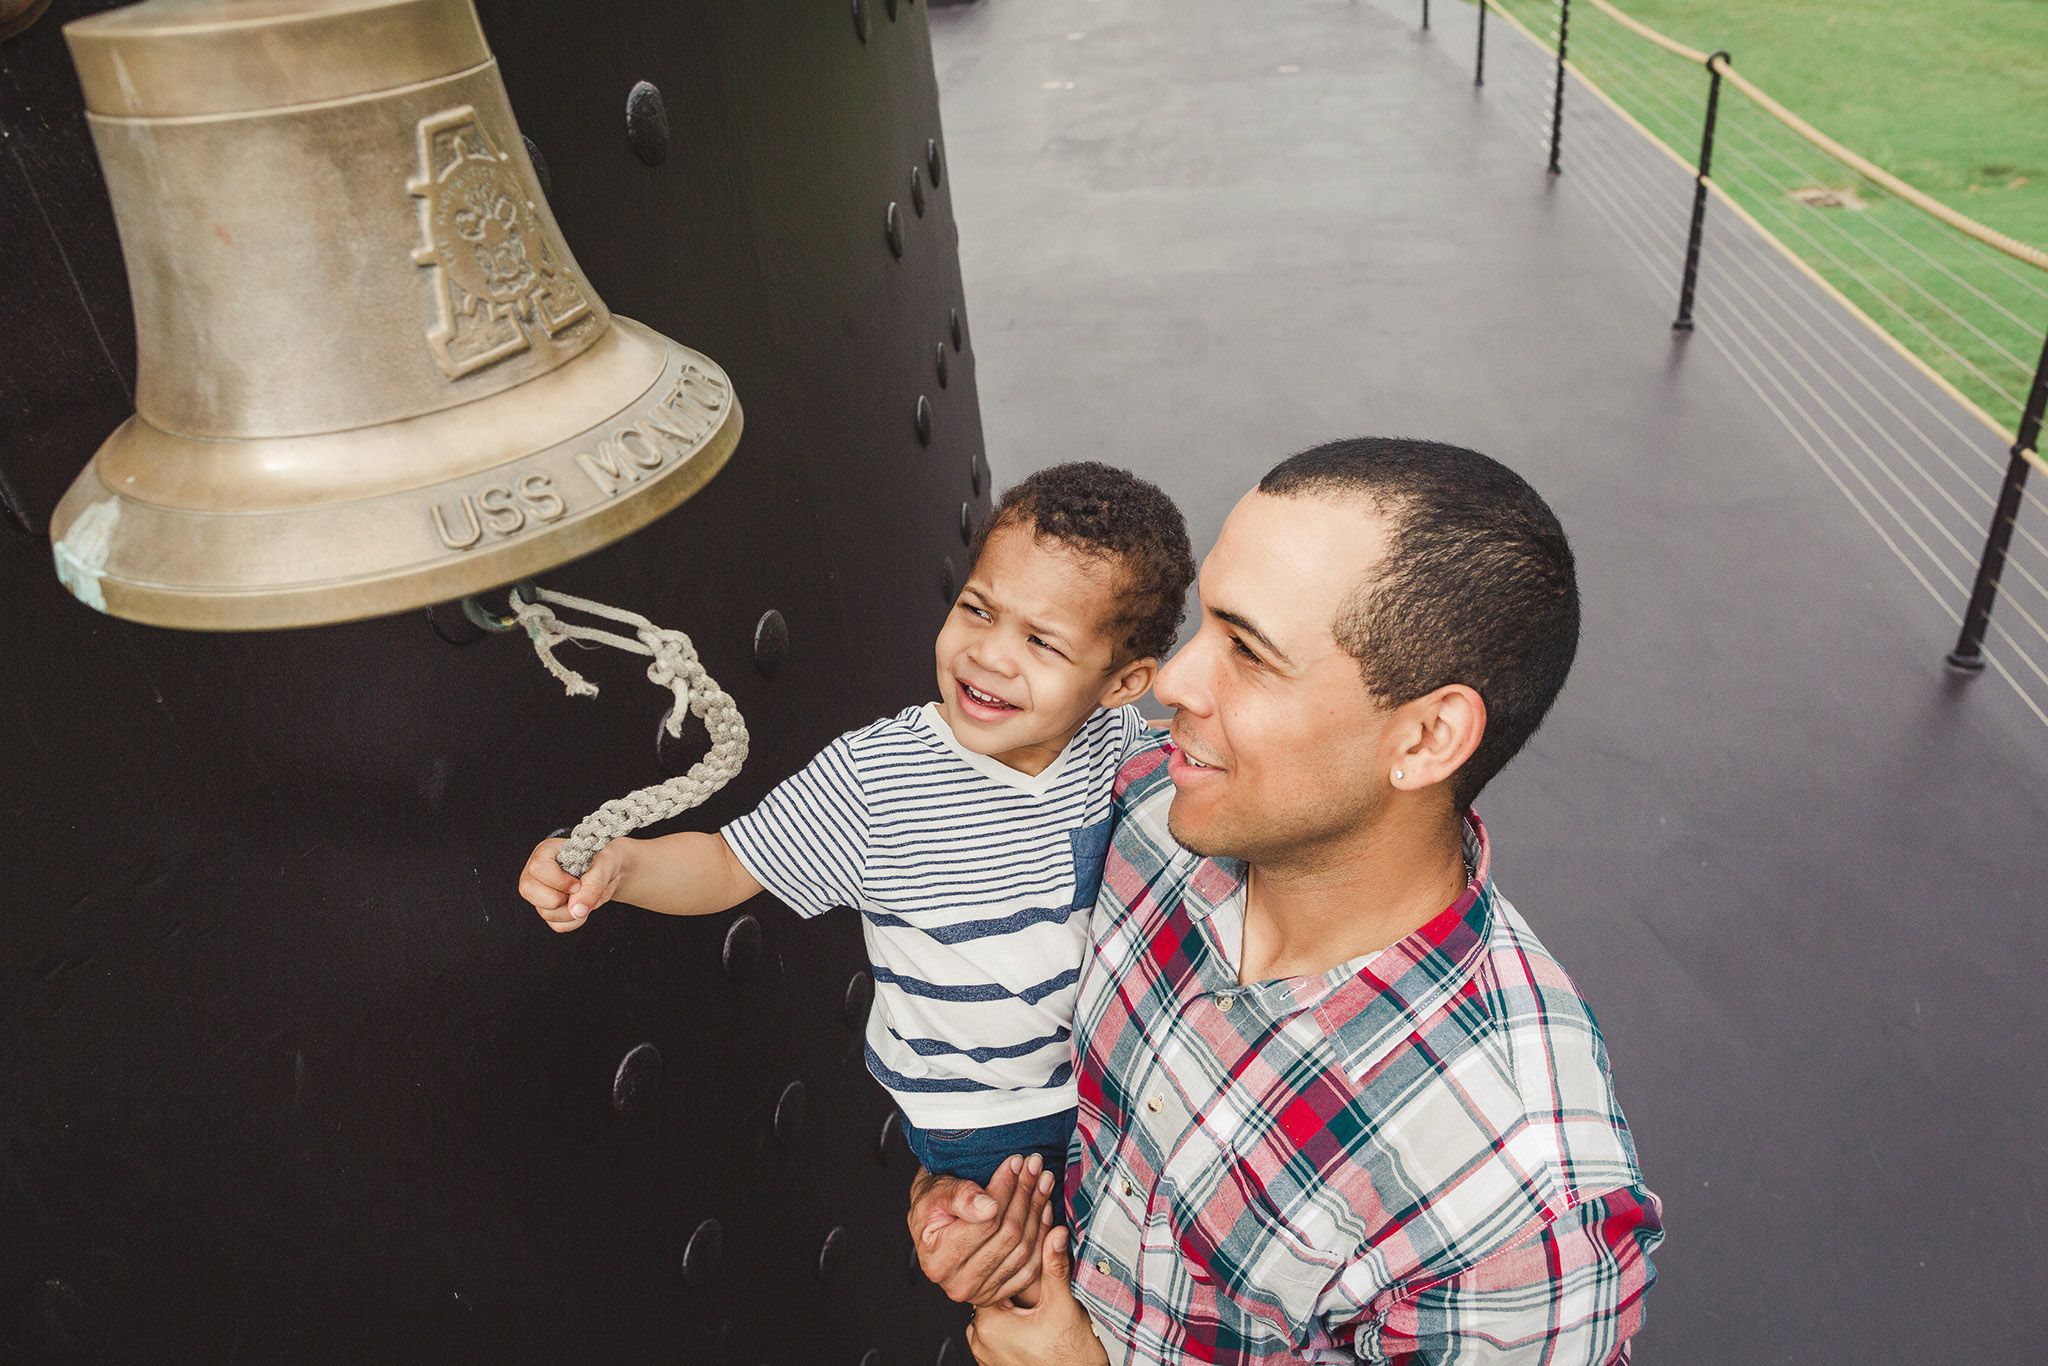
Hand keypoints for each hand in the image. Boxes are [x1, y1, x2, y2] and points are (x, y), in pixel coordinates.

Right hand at [517, 837, 625, 931]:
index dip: (558, 881)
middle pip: (528, 890)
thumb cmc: (604, 859)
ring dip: (571, 912)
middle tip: (579, 891)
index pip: (537, 868)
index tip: (578, 884)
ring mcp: (541, 893)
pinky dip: (574, 922)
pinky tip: (583, 908)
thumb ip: (592, 885)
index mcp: (547, 853)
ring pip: (545, 912)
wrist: (612, 871)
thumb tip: (576, 911)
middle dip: (559, 898)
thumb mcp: (604, 864)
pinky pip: (557, 925)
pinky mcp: (550, 910)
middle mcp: (538, 873)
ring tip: (586, 898)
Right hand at [908, 1155, 1055, 1306]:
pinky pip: (1030, 1268)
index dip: (1004, 1189)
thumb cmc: (933, 1205)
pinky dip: (1042, 1238)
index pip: (986, 1222)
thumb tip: (989, 1206)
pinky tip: (1045, 1210)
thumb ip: (960, 1197)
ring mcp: (980, 1294)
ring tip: (1044, 1181)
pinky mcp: (998, 1295)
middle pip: (1008, 1236)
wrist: (934, 1224)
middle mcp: (958, 1285)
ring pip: (1023, 1250)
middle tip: (1036, 1165)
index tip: (1016, 1161)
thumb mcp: (936, 1193)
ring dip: (1037, 1211)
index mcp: (938, 1261)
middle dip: (1025, 1196)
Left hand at [965, 1227, 1106, 1365]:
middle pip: (994, 1298)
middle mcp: (980, 1343)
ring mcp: (986, 1357)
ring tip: (1037, 1310)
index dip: (1013, 1268)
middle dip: (1015, 1291)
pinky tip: (1034, 1327)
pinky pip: (999, 1337)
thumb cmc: (1071, 1357)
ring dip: (1014, 1310)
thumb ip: (1055, 1267)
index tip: (1030, 1267)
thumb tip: (1054, 1235)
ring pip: (997, 1317)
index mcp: (988, 1325)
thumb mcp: (1062, 1305)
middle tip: (1038, 1294)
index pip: (992, 1280)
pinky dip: (1013, 1328)